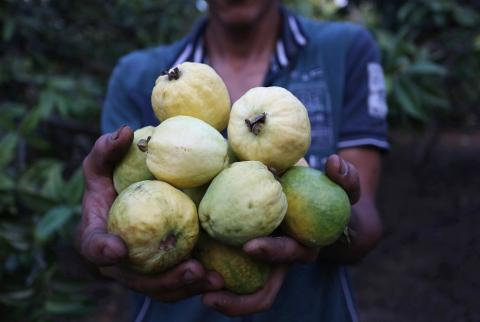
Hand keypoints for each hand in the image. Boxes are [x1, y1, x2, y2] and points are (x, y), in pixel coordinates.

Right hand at [77, 125, 222, 301]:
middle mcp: (117, 263)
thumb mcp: (103, 165)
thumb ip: (107, 150)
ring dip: (187, 288)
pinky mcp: (159, 274)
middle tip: (192, 268)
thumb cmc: (112, 184)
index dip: (101, 250)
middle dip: (164, 280)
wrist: (131, 205)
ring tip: (214, 279)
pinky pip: (176, 286)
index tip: (118, 248)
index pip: (92, 246)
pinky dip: (196, 286)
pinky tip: (220, 279)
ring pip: (160, 288)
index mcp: (97, 237)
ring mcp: (139, 272)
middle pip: (136, 278)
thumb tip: (125, 132)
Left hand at [201, 153, 361, 314]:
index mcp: (303, 247)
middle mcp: (282, 262)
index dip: (272, 252)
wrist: (316, 203)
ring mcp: (264, 264)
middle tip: (208, 293)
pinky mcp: (246, 257)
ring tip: (194, 292)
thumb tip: (333, 163)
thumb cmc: (327, 193)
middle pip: (264, 293)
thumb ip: (345, 176)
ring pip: (244, 294)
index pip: (289, 256)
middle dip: (238, 301)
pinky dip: (212, 275)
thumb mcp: (342, 185)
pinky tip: (190, 267)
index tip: (250, 245)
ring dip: (221, 298)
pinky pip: (230, 274)